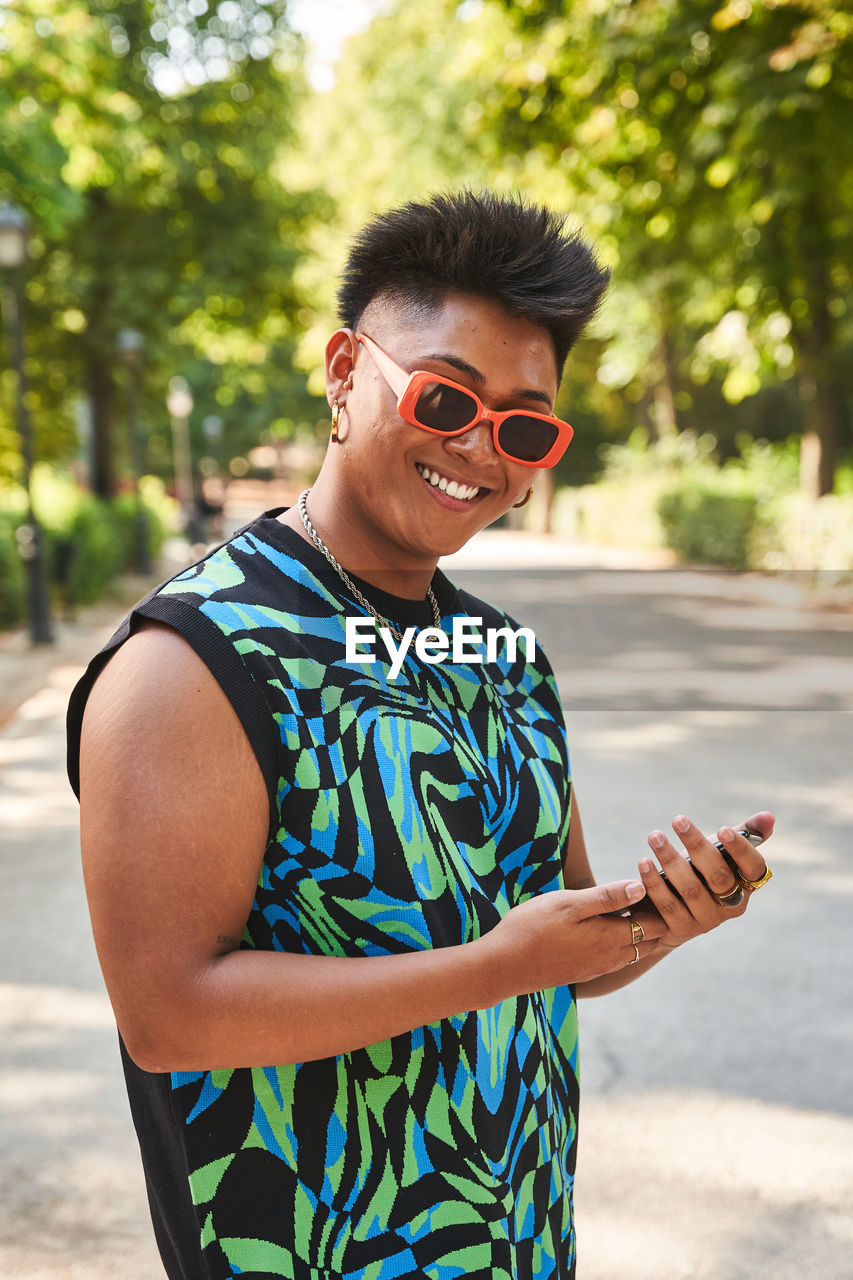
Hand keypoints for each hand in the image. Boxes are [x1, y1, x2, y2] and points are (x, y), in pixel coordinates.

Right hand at [488, 878, 669, 994]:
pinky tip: (611, 929)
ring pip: (633, 952)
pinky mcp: (583, 972)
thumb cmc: (532, 928)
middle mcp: (610, 958)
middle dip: (658, 919)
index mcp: (610, 939)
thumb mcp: (568, 904)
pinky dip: (624, 943)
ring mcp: (596, 968)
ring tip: (640, 908)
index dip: (662, 904)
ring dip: (641, 933)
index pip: (655, 924)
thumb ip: (606, 897)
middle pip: (650, 941)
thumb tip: (641, 886)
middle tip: (659, 893)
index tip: (665, 883)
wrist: (503, 967)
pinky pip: (616, 959)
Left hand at [639, 810, 774, 950]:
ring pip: (690, 889)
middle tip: (678, 820)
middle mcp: (731, 905)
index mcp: (747, 885)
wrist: (670, 909)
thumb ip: (744, 832)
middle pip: (719, 876)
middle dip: (697, 845)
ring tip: (655, 836)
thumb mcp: (721, 850)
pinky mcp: (681, 929)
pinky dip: (655, 882)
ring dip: (670, 859)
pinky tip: (644, 863)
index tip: (723, 829)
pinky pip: (668, 905)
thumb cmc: (701, 869)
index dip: (742, 850)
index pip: (754, 869)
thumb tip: (769, 815)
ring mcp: (707, 920)